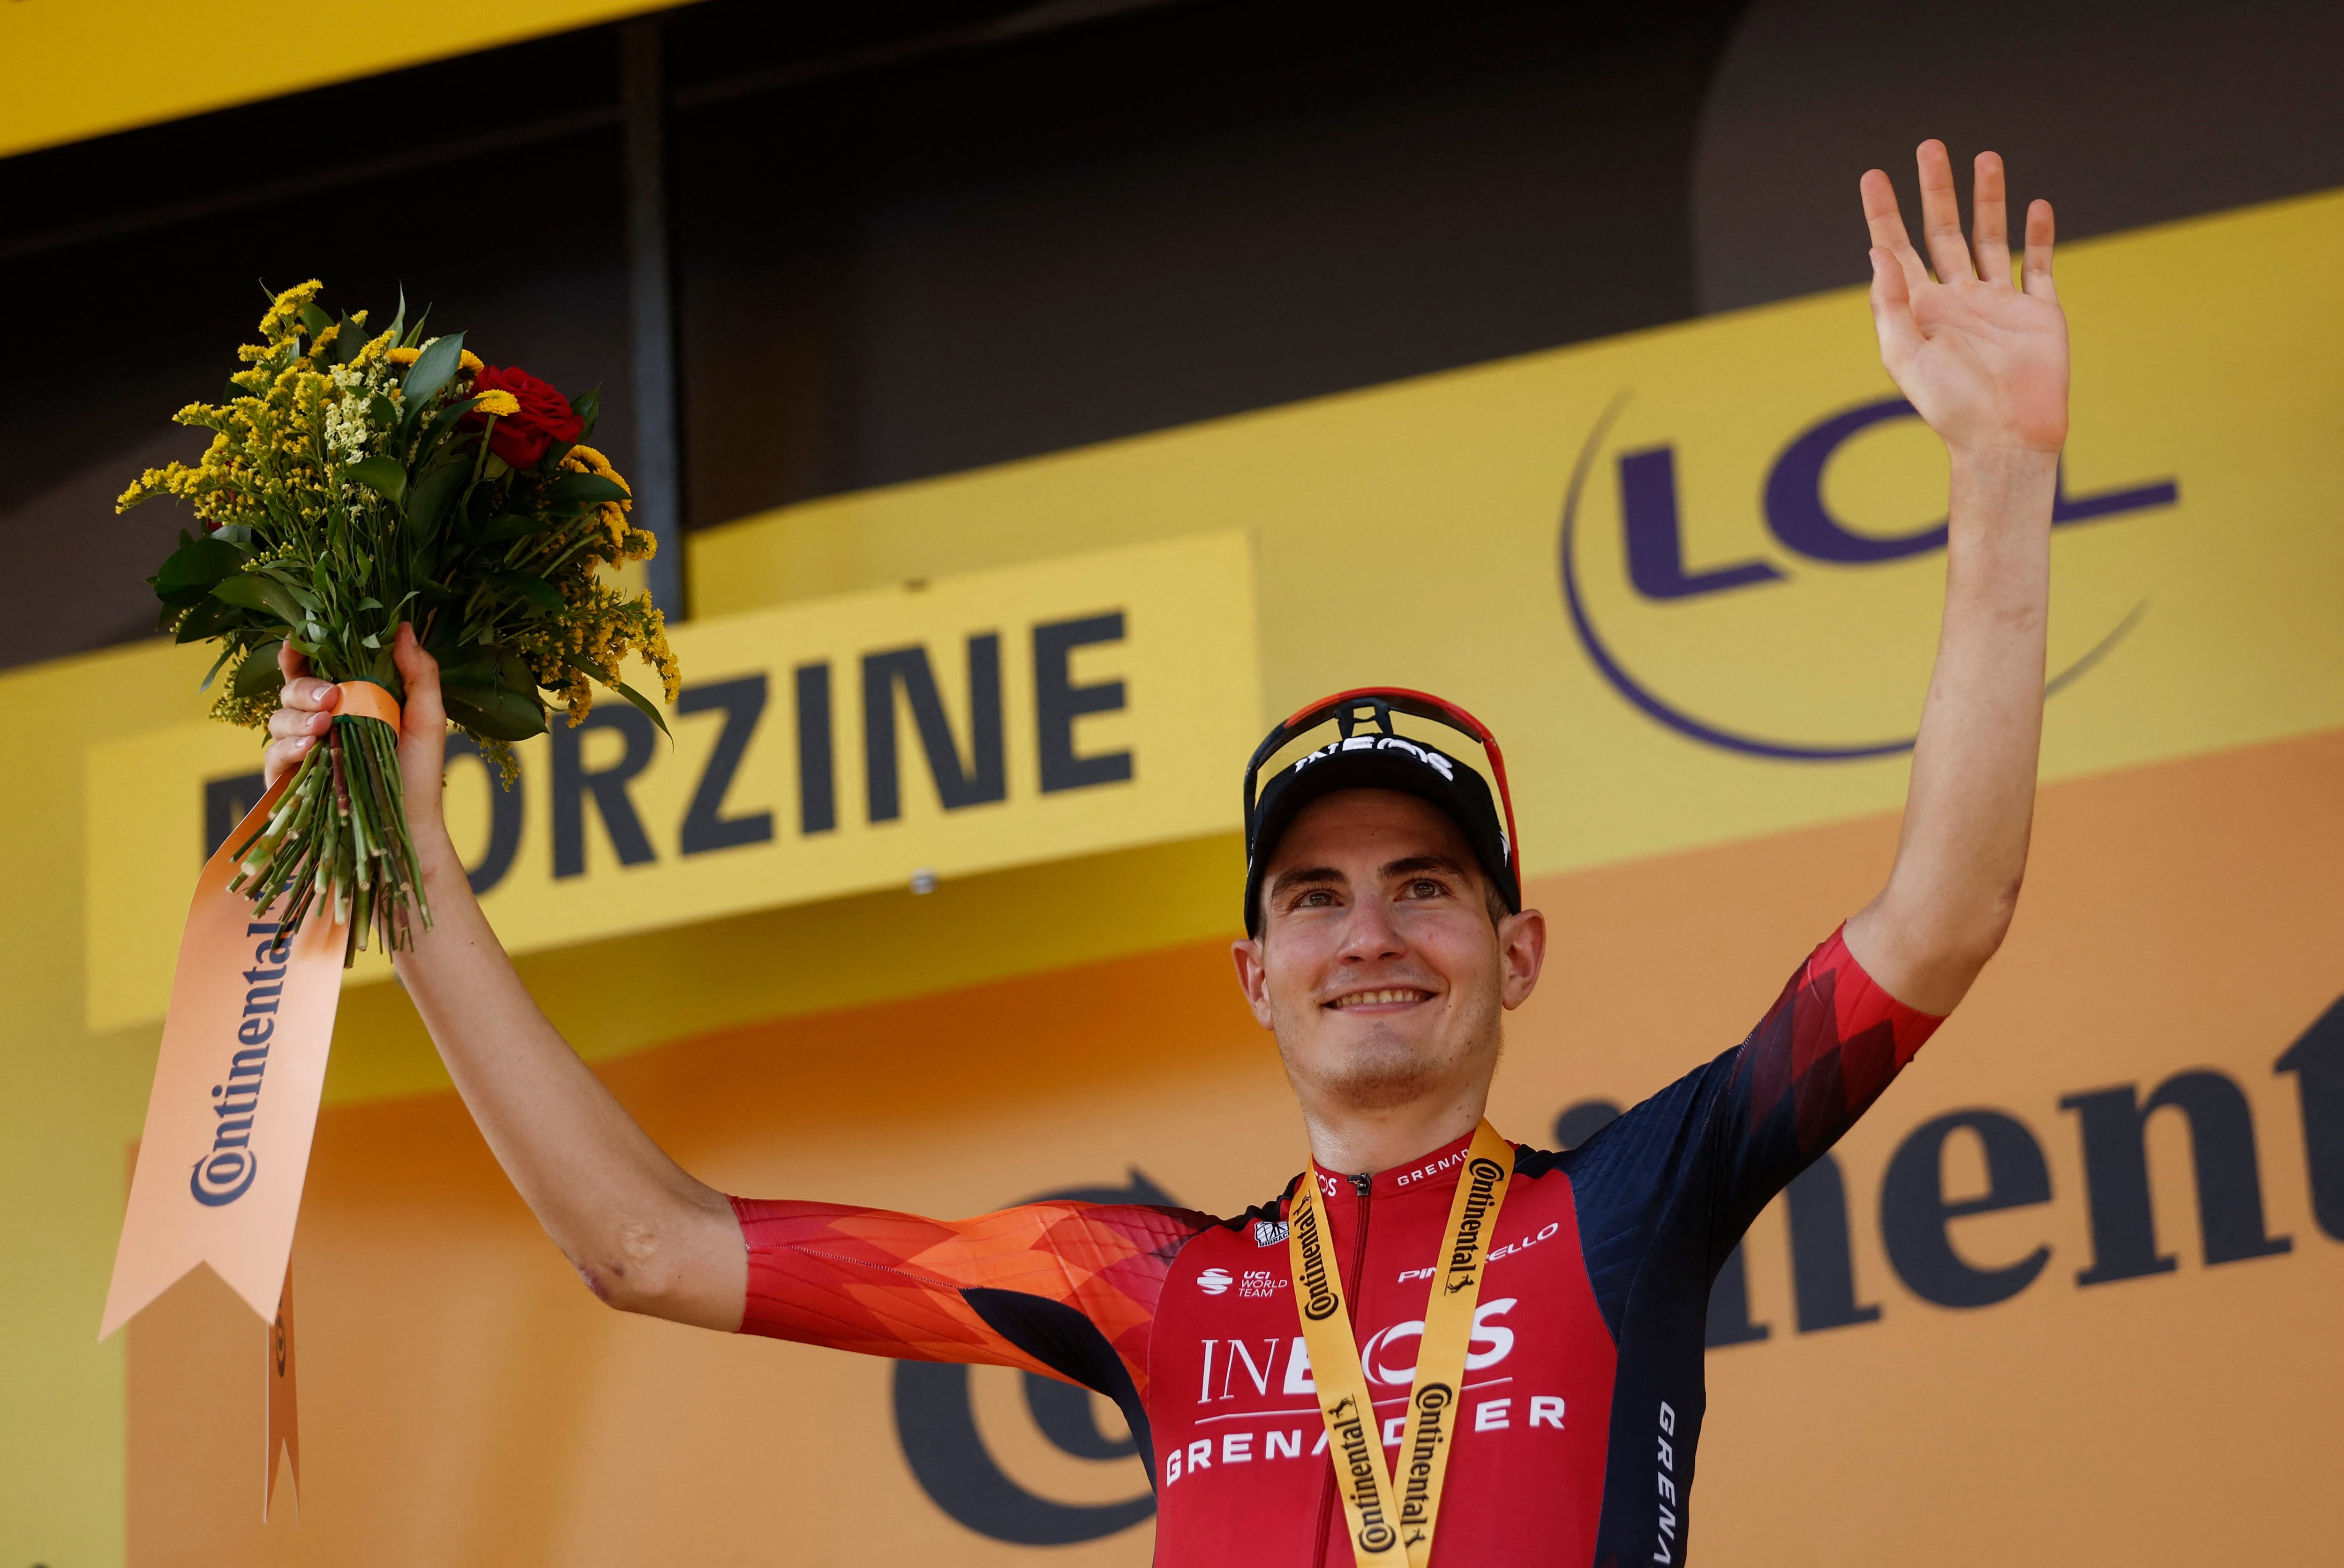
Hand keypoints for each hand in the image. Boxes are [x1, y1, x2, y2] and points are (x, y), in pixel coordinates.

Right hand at [260, 627, 451, 846]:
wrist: (410, 828)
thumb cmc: (418, 773)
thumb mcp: (427, 720)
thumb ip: (419, 673)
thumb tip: (401, 626)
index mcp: (348, 699)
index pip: (313, 666)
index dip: (300, 650)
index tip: (297, 639)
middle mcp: (319, 720)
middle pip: (292, 689)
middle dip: (305, 687)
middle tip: (331, 698)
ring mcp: (301, 750)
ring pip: (278, 719)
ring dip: (297, 717)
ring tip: (324, 724)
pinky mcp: (289, 781)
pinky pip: (275, 757)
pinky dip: (289, 748)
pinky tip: (310, 747)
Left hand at [1863, 141, 2067, 456]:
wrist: (2005, 437)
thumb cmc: (1950, 406)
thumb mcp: (1905, 355)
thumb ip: (1890, 303)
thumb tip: (1876, 253)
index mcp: (1919, 309)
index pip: (1895, 249)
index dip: (1883, 213)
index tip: (1873, 176)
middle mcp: (1956, 299)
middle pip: (1942, 231)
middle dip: (1936, 190)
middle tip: (1930, 148)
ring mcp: (1998, 302)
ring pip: (1991, 237)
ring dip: (1988, 199)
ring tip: (1986, 158)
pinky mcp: (2037, 311)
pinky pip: (2038, 265)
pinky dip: (2038, 235)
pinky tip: (2036, 206)